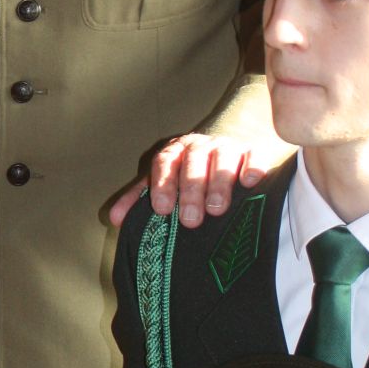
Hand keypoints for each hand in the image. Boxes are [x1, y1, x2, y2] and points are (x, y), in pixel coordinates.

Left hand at [109, 129, 295, 228]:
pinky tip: (249, 182)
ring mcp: (227, 147)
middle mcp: (199, 147)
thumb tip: (114, 219)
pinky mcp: (253, 152)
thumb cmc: (189, 174)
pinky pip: (253, 155)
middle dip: (191, 191)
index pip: (164, 163)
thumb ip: (139, 199)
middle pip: (193, 163)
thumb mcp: (163, 182)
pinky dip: (252, 167)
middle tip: (191, 219)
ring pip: (222, 159)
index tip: (163, 209)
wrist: (228, 150)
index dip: (163, 185)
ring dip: (218, 184)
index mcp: (175, 153)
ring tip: (216, 209)